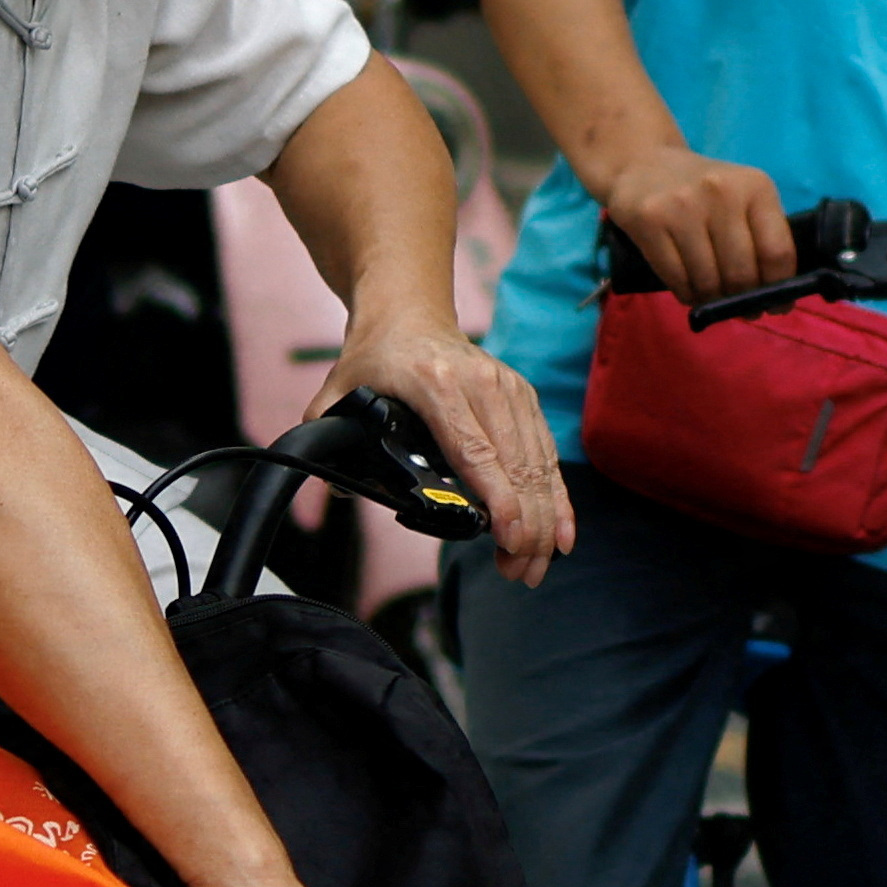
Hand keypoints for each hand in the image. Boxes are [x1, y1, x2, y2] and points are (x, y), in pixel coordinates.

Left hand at [331, 307, 570, 581]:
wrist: (410, 313)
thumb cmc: (377, 357)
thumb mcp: (340, 389)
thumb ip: (326, 431)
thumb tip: (335, 483)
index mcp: (437, 384)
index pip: (475, 451)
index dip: (497, 498)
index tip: (509, 537)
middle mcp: (483, 384)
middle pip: (516, 466)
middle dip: (526, 527)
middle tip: (520, 574)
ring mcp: (509, 389)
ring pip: (538, 464)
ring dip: (543, 521)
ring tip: (532, 568)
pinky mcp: (524, 397)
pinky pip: (547, 454)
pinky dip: (556, 497)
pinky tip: (561, 534)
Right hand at [581, 139, 789, 305]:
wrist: (643, 162)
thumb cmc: (702, 189)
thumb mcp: (742, 198)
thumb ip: (760, 238)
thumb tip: (773, 298)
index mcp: (755, 186)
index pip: (777, 251)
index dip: (779, 288)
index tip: (775, 307)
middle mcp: (722, 192)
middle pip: (742, 273)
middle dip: (742, 300)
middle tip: (738, 308)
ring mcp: (683, 206)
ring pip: (708, 281)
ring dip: (712, 300)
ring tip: (711, 297)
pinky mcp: (649, 221)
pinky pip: (677, 279)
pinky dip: (687, 295)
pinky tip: (689, 289)